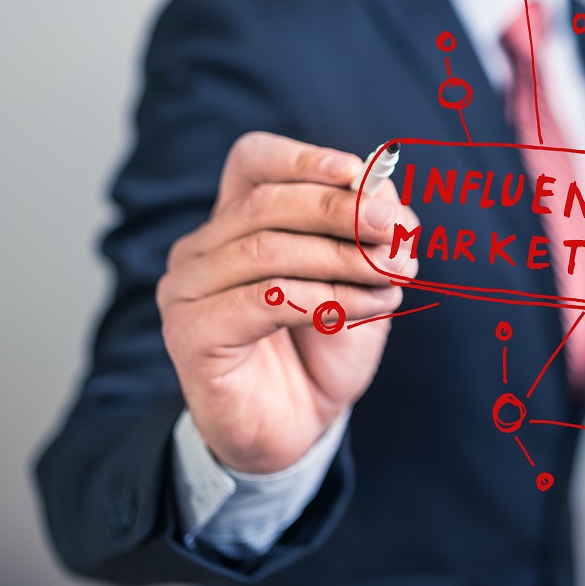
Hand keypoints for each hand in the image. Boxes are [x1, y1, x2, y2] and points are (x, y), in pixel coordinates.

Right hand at [157, 132, 417, 472]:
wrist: (299, 427)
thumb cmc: (325, 346)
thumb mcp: (361, 278)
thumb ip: (370, 230)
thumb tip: (380, 185)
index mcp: (236, 220)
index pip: (253, 160)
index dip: (304, 158)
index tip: (358, 172)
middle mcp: (200, 248)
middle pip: (267, 203)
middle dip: (343, 211)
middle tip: (398, 230)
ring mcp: (186, 291)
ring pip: (267, 250)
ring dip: (344, 259)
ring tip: (393, 277)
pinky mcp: (191, 336)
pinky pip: (264, 300)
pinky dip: (327, 299)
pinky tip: (366, 307)